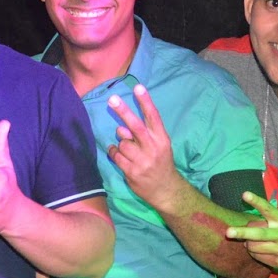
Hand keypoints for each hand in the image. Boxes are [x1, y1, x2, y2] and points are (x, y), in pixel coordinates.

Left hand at [106, 85, 179, 210]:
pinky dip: (114, 153)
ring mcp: (142, 160)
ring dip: (121, 144)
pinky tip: (120, 156)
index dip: (145, 102)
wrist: (165, 189)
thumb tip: (121, 127)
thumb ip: (143, 135)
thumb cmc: (160, 162)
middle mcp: (153, 148)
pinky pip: (116, 155)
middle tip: (112, 99)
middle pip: (135, 126)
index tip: (138, 87)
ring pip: (123, 143)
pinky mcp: (132, 171)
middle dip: (123, 111)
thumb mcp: (159, 146)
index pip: (153, 117)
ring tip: (129, 150)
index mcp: (161, 138)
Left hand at [224, 190, 277, 277]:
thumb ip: (273, 221)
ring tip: (250, 243)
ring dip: (248, 245)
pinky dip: (255, 254)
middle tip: (228, 232)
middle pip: (258, 233)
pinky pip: (260, 258)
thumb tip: (250, 223)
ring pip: (254, 247)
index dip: (256, 201)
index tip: (245, 194)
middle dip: (242, 233)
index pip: (268, 209)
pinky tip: (260, 252)